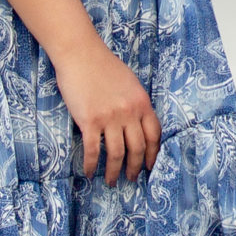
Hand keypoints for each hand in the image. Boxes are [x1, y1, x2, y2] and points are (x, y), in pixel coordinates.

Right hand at [52, 41, 159, 184]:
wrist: (80, 54)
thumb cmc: (103, 65)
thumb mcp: (129, 83)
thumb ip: (135, 103)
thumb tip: (137, 124)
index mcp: (142, 102)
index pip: (154, 135)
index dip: (153, 154)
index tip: (150, 166)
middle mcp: (129, 112)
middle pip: (137, 148)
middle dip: (136, 168)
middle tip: (132, 179)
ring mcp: (109, 118)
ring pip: (116, 154)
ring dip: (114, 172)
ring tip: (111, 181)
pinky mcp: (89, 121)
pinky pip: (92, 150)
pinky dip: (91, 165)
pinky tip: (89, 173)